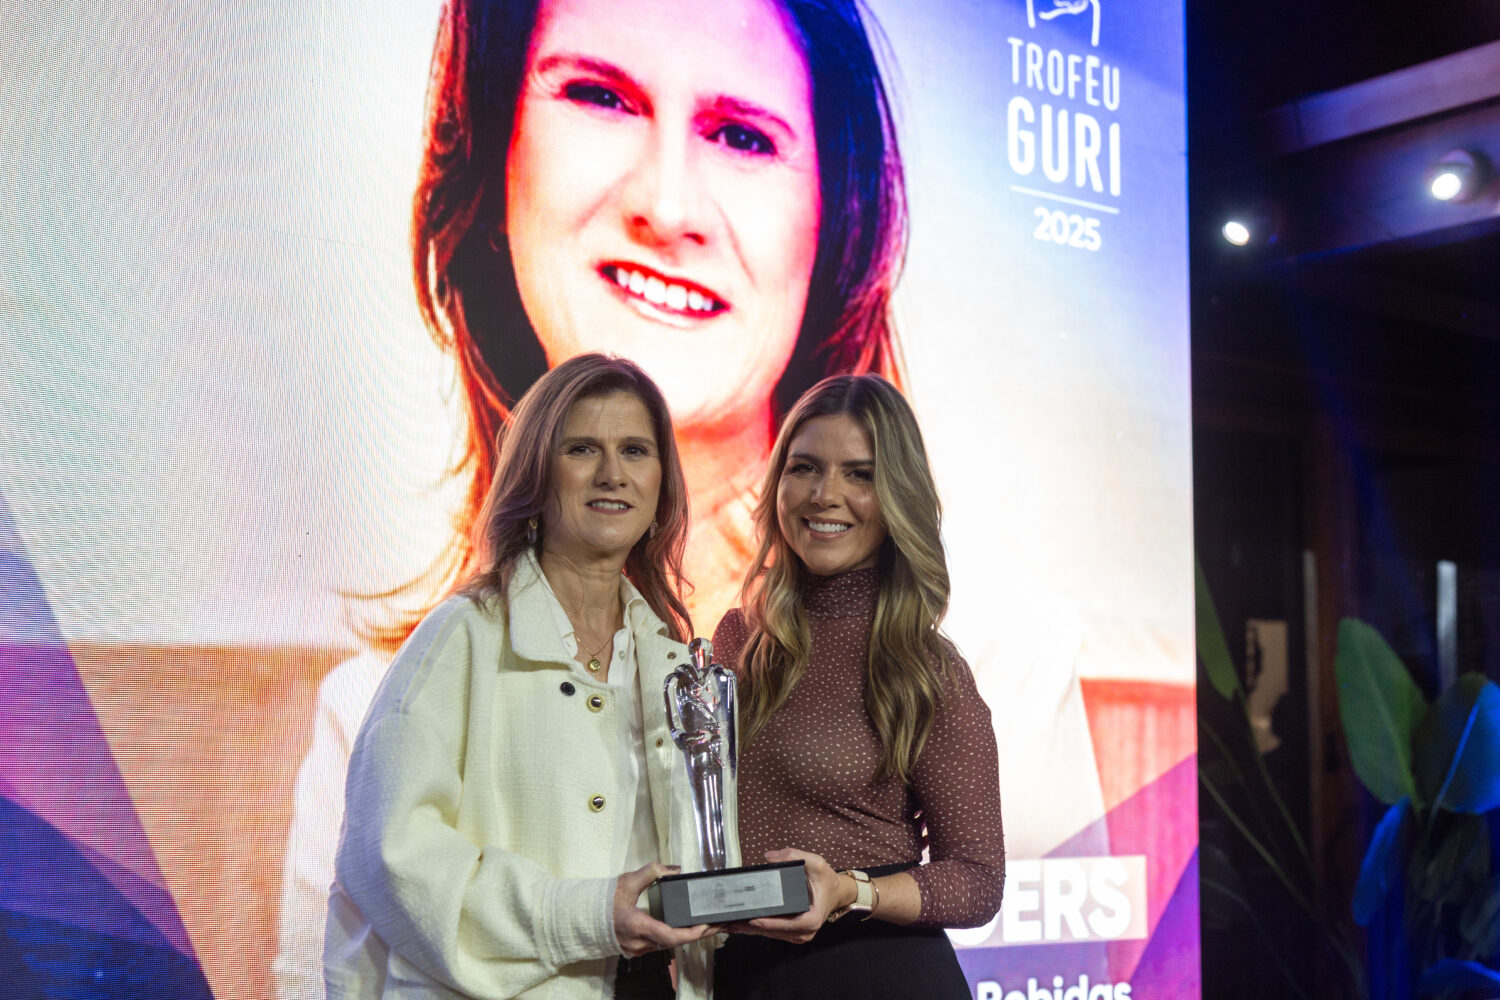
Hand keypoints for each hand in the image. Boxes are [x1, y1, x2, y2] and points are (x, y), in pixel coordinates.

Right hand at [613, 863, 719, 956]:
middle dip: (696, 934)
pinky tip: (684, 929)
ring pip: (667, 945)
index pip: (670, 936)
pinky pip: (659, 945)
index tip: (706, 925)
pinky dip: (674, 937)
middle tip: (715, 924)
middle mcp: (639, 942)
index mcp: (637, 925)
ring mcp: (637, 948)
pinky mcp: (636, 949)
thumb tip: (674, 869)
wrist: (584, 917)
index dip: (691, 933)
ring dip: (686, 936)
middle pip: (674, 942)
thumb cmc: (603, 901)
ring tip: (705, 925)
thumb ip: (651, 872)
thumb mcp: (627, 881)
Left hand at [724, 848, 849, 943]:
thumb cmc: (826, 879)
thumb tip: (769, 856)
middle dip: (753, 927)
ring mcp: (799, 935)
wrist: (836, 892)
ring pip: (772, 934)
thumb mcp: (816, 863)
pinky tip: (740, 924)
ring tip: (730, 924)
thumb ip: (794, 856)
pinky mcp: (793, 934)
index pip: (789, 925)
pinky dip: (757, 929)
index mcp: (813, 918)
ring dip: (751, 930)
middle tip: (731, 921)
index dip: (771, 923)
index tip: (754, 919)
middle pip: (775, 932)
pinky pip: (773, 932)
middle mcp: (806, 932)